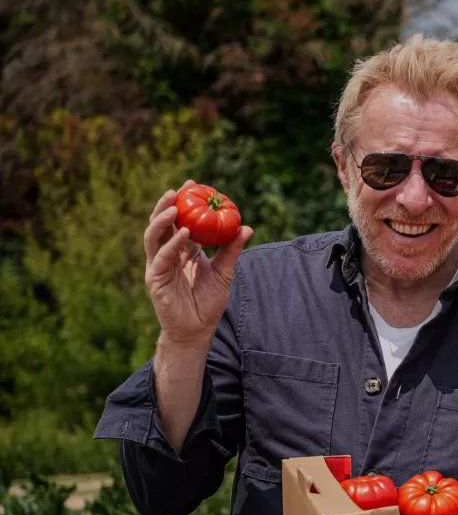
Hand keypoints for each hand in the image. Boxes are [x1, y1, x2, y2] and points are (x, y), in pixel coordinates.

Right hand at [144, 180, 252, 346]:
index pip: (178, 221)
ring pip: (153, 236)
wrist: (197, 330)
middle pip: (160, 224)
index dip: (182, 202)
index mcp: (181, 250)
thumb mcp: (225, 272)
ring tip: (175, 206)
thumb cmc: (208, 302)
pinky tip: (183, 233)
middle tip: (178, 190)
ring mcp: (159, 266)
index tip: (192, 184)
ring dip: (162, 220)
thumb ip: (232, 250)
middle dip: (166, 205)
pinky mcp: (156, 279)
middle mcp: (166, 255)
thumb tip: (247, 227)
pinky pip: (162, 257)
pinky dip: (171, 244)